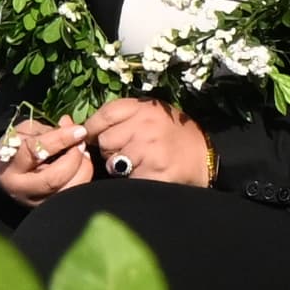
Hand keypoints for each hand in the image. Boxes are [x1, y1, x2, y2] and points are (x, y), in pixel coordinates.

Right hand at [0, 116, 94, 204]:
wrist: (7, 173)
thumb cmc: (17, 148)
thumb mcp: (25, 133)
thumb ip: (48, 129)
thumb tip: (69, 124)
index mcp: (9, 167)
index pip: (34, 151)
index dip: (60, 139)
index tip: (78, 130)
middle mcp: (22, 190)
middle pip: (53, 178)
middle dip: (73, 157)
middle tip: (81, 142)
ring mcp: (37, 203)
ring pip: (67, 190)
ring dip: (82, 169)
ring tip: (83, 152)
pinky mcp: (51, 208)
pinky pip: (74, 194)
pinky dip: (84, 177)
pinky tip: (83, 164)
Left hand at [79, 96, 212, 186]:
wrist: (205, 156)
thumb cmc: (173, 134)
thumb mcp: (151, 114)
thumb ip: (124, 117)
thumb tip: (85, 128)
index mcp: (145, 108)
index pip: (105, 114)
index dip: (94, 127)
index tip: (92, 136)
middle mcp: (146, 126)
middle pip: (106, 140)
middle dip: (110, 149)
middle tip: (126, 153)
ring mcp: (149, 151)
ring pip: (113, 162)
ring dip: (119, 167)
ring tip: (137, 164)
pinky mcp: (154, 173)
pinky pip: (127, 179)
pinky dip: (131, 180)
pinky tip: (144, 175)